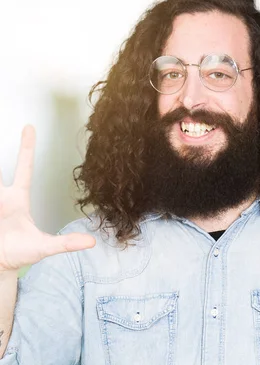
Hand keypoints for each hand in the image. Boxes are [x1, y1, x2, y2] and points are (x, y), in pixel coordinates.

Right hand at [0, 126, 95, 272]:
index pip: (24, 168)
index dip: (26, 148)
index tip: (29, 128)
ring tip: (3, 212)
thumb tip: (92, 243)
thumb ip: (66, 244)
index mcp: (17, 199)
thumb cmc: (19, 255)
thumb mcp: (44, 248)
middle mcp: (1, 197)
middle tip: (6, 134)